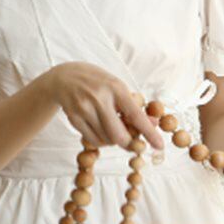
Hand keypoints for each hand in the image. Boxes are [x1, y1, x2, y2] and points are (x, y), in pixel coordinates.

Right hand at [44, 62, 164, 151]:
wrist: (64, 78)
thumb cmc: (97, 82)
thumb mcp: (117, 87)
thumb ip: (133, 106)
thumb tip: (153, 123)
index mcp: (116, 88)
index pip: (136, 115)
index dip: (149, 132)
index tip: (159, 145)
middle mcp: (99, 98)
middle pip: (118, 135)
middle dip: (128, 143)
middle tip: (133, 143)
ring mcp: (84, 109)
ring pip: (106, 140)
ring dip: (113, 141)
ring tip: (112, 128)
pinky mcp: (74, 118)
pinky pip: (93, 140)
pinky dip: (101, 141)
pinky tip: (101, 130)